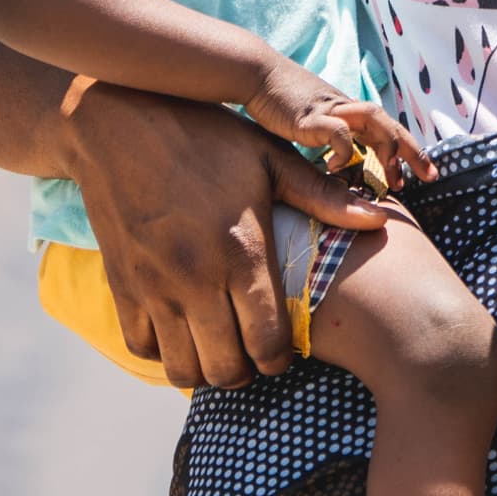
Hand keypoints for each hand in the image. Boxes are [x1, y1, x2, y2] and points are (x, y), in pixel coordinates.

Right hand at [63, 88, 346, 388]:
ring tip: (218, 347)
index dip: (280, 359)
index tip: (282, 348)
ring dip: (205, 369)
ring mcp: (153, 286)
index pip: (267, 344)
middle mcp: (196, 278)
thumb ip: (320, 196)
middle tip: (253, 353)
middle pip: (227, 370)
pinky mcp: (121, 285)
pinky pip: (142, 348)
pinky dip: (163, 352)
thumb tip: (378, 219)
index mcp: (241, 251)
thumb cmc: (205, 137)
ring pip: (183, 370)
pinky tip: (181, 330)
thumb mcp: (268, 158)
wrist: (118, 123)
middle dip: (247, 372)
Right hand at [247, 67, 436, 194]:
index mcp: (351, 112)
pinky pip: (336, 131)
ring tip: (392, 174)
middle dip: (413, 151)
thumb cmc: (283, 100)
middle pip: (391, 125)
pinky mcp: (310, 115)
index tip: (425, 174)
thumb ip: (331, 137)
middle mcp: (347, 108)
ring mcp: (330, 109)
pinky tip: (338, 168)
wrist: (257, 74)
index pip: (390, 129)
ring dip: (388, 146)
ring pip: (373, 120)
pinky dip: (343, 149)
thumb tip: (344, 162)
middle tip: (430, 177)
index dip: (410, 150)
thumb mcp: (315, 120)